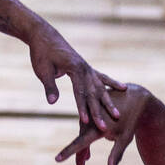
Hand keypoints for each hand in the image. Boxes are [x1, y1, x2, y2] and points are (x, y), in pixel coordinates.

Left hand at [27, 22, 124, 138]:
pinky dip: (112, 83)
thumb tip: (52, 102)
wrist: (44, 36)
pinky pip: (102, 77)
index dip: (82, 107)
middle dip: (98, 111)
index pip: (80, 92)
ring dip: (108, 102)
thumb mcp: (43, 70)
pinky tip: (123, 88)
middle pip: (93, 93)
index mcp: (74, 68)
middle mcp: (84, 68)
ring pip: (100, 87)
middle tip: (104, 128)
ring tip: (117, 116)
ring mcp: (87, 67)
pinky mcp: (86, 67)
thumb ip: (50, 86)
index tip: (86, 123)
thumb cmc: (42, 53)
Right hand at [55, 84, 150, 164]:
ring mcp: (91, 114)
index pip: (79, 144)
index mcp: (97, 128)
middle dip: (79, 155)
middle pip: (81, 140)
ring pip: (84, 133)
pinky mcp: (94, 111)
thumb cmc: (131, 120)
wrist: (134, 97)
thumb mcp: (125, 138)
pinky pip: (87, 126)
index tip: (57, 159)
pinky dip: (87, 137)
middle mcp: (90, 120)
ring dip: (84, 147)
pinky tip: (89, 148)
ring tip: (85, 161)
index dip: (68, 152)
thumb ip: (116, 155)